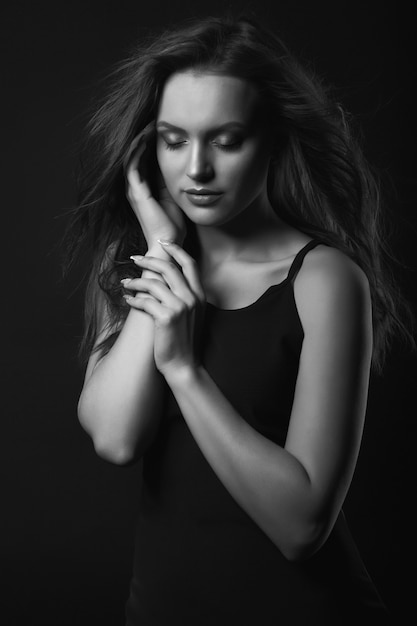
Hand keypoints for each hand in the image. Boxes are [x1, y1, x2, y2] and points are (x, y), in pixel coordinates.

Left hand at [122, 241, 205, 378]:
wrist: (184, 365)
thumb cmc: (184, 340)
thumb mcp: (192, 315)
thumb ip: (185, 296)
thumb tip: (165, 279)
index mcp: (200, 295)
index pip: (190, 263)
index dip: (175, 249)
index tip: (162, 243)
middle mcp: (192, 298)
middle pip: (168, 268)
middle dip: (149, 260)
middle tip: (135, 259)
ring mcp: (180, 307)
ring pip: (153, 283)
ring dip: (135, 281)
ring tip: (125, 283)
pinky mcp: (166, 318)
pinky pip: (145, 301)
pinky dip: (133, 299)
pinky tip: (127, 300)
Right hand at [124, 123, 185, 248]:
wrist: (168, 243)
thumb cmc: (172, 224)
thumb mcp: (172, 195)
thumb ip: (168, 180)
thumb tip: (174, 162)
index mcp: (141, 189)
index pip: (141, 159)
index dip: (148, 143)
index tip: (159, 128)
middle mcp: (133, 188)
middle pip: (133, 155)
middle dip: (142, 137)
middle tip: (153, 120)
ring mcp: (133, 190)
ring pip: (130, 157)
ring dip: (139, 140)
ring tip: (149, 124)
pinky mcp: (136, 192)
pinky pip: (132, 165)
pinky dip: (137, 150)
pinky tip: (145, 137)